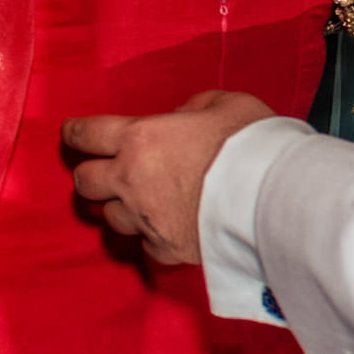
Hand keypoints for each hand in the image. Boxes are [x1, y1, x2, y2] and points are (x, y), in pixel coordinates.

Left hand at [62, 89, 272, 264]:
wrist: (278, 200)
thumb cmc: (254, 145)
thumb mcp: (226, 105)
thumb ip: (192, 109)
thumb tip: (179, 119)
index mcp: (140, 138)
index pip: (84, 134)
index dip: (75, 134)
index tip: (74, 135)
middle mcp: (132, 180)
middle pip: (84, 181)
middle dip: (92, 175)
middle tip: (106, 171)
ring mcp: (146, 218)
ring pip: (110, 218)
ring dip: (120, 208)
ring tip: (140, 202)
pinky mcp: (167, 248)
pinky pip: (145, 246)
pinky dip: (151, 238)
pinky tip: (166, 228)